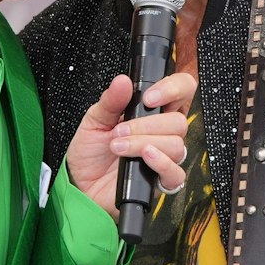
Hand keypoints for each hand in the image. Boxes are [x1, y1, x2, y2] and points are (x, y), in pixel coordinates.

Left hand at [65, 72, 196, 220]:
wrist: (81, 184)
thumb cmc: (91, 152)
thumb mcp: (94, 120)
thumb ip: (110, 101)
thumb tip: (122, 81)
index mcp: (154, 112)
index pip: (182, 90)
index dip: (173, 89)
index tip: (149, 97)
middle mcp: (164, 133)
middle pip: (178, 121)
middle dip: (146, 125)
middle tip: (118, 131)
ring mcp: (165, 157)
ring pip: (176, 144)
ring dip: (143, 143)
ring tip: (118, 147)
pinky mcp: (161, 181)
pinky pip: (176, 173)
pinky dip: (161, 163)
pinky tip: (143, 157)